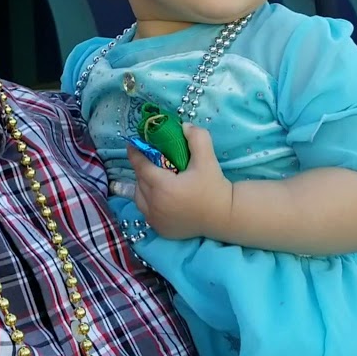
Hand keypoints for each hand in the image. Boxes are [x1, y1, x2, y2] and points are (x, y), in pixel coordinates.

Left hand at [127, 123, 231, 239]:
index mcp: (163, 187)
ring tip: (153, 176)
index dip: (135, 154)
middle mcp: (155, 205)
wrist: (224, 217)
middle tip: (149, 158)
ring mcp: (156, 220)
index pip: (141, 167)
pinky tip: (157, 195)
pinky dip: (147, 201)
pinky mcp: (160, 229)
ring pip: (139, 197)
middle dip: (141, 168)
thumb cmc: (214, 188)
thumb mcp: (207, 160)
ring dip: (142, 185)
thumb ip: (197, 138)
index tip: (132, 144)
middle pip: (139, 181)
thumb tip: (184, 126)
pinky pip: (145, 211)